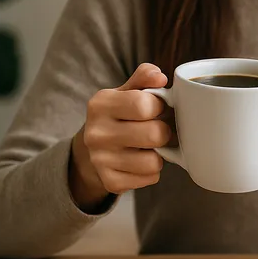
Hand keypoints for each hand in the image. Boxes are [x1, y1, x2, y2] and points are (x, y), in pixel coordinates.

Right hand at [69, 63, 171, 210]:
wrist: (93, 149)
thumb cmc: (119, 115)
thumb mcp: (126, 92)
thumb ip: (144, 78)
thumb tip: (160, 77)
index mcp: (101, 104)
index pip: (144, 104)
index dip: (160, 107)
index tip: (156, 108)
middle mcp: (96, 133)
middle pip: (154, 134)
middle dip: (164, 132)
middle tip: (158, 130)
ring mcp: (100, 160)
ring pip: (154, 161)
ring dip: (160, 154)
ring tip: (150, 147)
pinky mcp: (110, 182)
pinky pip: (150, 178)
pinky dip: (152, 171)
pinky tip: (141, 161)